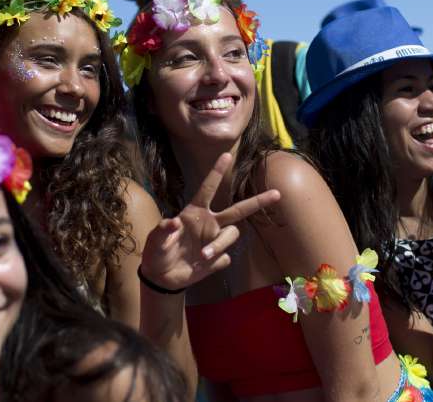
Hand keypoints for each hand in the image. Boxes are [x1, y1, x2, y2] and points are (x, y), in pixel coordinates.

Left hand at [139, 153, 280, 291]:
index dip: (216, 172)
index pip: (207, 189)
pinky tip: (201, 266)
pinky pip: (224, 258)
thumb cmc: (158, 252)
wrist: (162, 277)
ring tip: (202, 255)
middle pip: (238, 210)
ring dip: (219, 244)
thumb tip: (174, 222)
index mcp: (195, 212)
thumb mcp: (155, 240)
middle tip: (277, 193)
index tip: (226, 154)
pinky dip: (214, 262)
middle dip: (258, 202)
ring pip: (231, 235)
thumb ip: (163, 230)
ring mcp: (215, 241)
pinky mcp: (217, 260)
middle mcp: (209, 223)